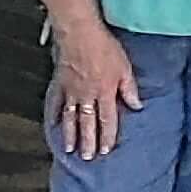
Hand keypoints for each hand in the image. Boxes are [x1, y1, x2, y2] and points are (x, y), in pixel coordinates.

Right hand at [46, 21, 141, 158]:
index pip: (107, 120)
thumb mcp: (125, 67)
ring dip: (70, 134)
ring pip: (70, 118)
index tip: (105, 150)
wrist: (79, 33)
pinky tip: (53, 125)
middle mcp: (87, 96)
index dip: (107, 136)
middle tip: (87, 158)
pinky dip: (53, 115)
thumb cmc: (105, 48)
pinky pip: (55, 103)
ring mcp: (71, 91)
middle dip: (88, 142)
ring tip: (70, 149)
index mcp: (105, 93)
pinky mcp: (59, 83)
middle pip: (87, 124)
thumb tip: (137, 106)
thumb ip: (130, 89)